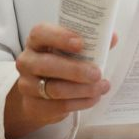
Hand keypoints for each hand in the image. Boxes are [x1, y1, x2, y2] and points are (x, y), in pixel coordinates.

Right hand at [3, 24, 113, 138]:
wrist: (38, 95)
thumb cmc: (59, 65)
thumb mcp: (69, 51)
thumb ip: (90, 43)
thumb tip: (111, 37)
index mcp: (36, 41)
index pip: (41, 33)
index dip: (60, 37)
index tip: (81, 43)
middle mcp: (27, 61)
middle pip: (48, 64)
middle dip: (76, 70)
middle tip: (97, 73)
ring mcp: (27, 85)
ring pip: (55, 89)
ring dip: (83, 89)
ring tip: (102, 87)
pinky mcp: (34, 105)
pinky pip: (59, 106)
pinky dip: (81, 102)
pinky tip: (93, 98)